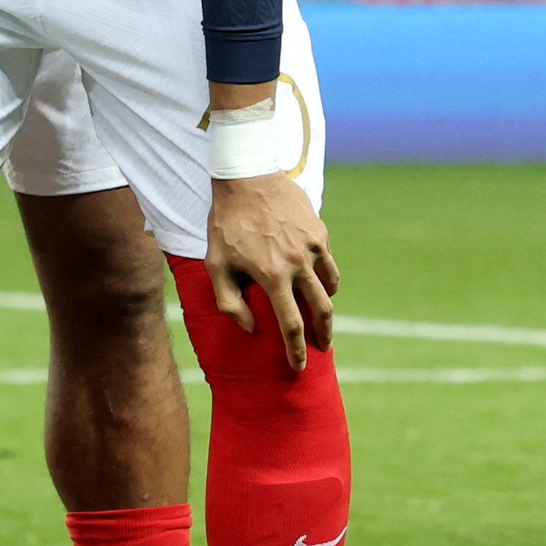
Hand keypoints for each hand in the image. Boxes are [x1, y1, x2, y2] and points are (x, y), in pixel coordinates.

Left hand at [205, 171, 338, 372]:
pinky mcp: (320, 232)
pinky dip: (326, 278)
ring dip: (326, 306)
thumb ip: (230, 301)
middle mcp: (298, 264)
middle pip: (321, 311)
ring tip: (320, 317)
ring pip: (330, 287)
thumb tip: (251, 328)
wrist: (246, 177)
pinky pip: (328, 263)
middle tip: (322, 348)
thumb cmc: (225, 223)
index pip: (291, 325)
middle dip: (323, 335)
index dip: (296, 351)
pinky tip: (317, 282)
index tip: (299, 367)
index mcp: (272, 276)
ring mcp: (313, 247)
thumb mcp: (215, 264)